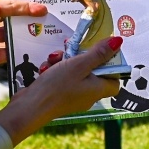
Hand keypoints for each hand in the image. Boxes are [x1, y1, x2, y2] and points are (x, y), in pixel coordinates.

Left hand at [0, 0, 43, 87]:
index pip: (10, 6)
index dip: (26, 7)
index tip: (43, 8)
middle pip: (14, 20)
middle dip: (30, 20)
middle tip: (50, 20)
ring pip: (14, 37)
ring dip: (28, 36)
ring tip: (47, 36)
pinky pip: (9, 54)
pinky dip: (21, 53)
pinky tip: (34, 53)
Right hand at [0, 37, 122, 143]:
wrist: (30, 106)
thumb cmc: (57, 87)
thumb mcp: (79, 65)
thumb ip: (98, 53)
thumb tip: (118, 42)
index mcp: (98, 89)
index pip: (115, 80)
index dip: (111, 66)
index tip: (101, 52)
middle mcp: (88, 94)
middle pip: (92, 71)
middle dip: (80, 56)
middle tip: (71, 47)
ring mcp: (73, 95)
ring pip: (74, 71)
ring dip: (63, 61)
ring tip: (54, 58)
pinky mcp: (59, 94)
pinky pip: (62, 77)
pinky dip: (54, 69)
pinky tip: (45, 68)